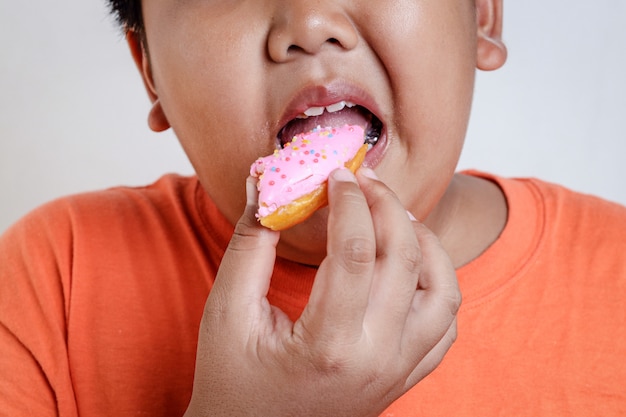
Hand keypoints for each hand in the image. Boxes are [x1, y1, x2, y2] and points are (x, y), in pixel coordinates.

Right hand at [184, 168, 459, 416]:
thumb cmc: (233, 381)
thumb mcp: (228, 311)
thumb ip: (250, 245)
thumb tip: (266, 185)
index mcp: (328, 345)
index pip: (354, 250)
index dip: (348, 200)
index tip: (336, 174)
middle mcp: (376, 359)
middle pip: (404, 260)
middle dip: (386, 206)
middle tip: (364, 179)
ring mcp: (398, 370)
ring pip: (441, 289)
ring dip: (423, 241)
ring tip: (393, 214)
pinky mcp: (405, 376)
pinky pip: (445, 324)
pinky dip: (438, 283)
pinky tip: (410, 262)